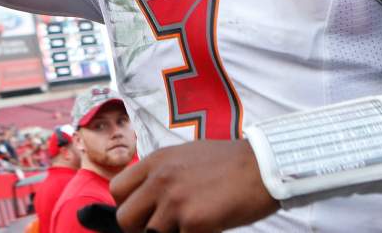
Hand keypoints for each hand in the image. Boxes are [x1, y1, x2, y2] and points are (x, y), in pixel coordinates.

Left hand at [110, 140, 277, 232]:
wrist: (263, 166)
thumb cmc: (230, 163)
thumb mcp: (186, 156)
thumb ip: (162, 174)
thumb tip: (146, 197)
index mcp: (157, 161)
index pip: (117, 190)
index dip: (128, 206)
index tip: (145, 212)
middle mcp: (160, 179)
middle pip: (124, 218)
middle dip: (139, 228)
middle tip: (163, 226)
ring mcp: (175, 201)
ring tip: (192, 222)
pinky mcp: (193, 221)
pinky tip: (209, 225)